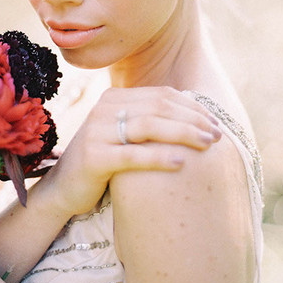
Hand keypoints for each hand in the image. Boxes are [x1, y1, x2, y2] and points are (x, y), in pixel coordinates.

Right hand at [48, 86, 221, 215]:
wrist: (65, 187)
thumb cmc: (105, 161)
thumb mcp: (123, 134)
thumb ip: (148, 121)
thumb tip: (195, 116)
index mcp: (114, 98)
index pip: (162, 95)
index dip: (192, 106)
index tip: (215, 122)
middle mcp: (104, 108)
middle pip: (158, 108)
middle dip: (193, 120)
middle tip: (218, 135)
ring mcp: (96, 131)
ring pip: (148, 126)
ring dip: (183, 134)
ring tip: (207, 145)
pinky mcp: (93, 157)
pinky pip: (133, 155)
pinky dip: (159, 157)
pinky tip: (181, 163)